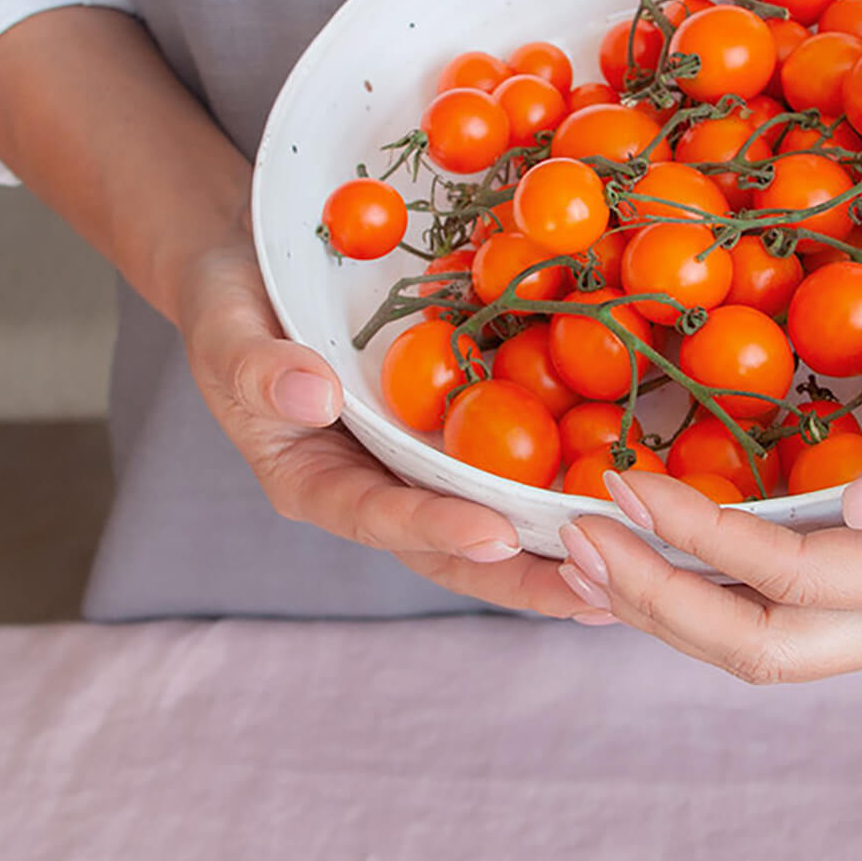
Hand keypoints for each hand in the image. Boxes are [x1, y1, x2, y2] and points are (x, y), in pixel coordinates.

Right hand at [178, 242, 599, 619]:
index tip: (493, 536)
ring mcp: (420, 466)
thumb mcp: (223, 328)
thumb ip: (257, 367)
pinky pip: (512, 465)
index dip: (435, 531)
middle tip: (598, 593)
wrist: (256, 267)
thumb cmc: (229, 303)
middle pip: (453, 551)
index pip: (378, 518)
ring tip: (638, 569)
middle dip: (523, 579)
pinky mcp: (455, 432)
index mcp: (315, 482)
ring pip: (494, 522)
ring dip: (559, 551)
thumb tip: (313, 395)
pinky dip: (564, 484)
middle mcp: (376, 489)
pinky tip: (631, 493)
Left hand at [552, 146, 861, 678]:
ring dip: (678, 606)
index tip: (625, 480)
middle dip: (660, 604)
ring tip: (597, 560)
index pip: (802, 582)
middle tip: (577, 541)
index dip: (704, 541)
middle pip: (766, 649)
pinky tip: (677, 557)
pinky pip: (799, 615)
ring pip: (774, 644)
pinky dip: (723, 591)